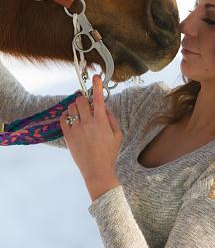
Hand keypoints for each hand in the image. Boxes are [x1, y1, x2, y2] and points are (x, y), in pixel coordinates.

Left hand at [60, 75, 121, 200]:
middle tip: (88, 103)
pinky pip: (63, 119)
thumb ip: (112, 119)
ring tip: (80, 114)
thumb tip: (106, 108)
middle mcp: (87, 123)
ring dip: (76, 107)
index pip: (99, 98)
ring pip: (71, 108)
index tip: (96, 77)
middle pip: (81, 100)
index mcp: (101, 122)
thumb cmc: (109, 154)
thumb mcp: (118, 136)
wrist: (97, 171)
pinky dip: (67, 116)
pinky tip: (72, 119)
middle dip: (84, 99)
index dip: (97, 85)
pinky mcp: (68, 136)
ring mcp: (76, 129)